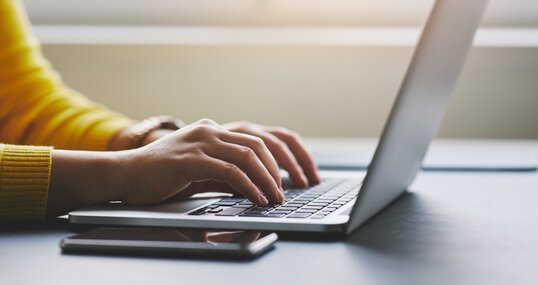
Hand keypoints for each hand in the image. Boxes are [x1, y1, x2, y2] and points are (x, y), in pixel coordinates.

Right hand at [118, 119, 284, 205]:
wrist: (124, 174)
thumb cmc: (160, 175)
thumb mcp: (201, 172)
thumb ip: (226, 175)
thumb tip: (254, 187)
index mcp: (212, 130)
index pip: (256, 139)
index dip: (276, 159)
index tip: (286, 180)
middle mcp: (209, 130)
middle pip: (257, 145)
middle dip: (277, 170)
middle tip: (283, 192)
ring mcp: (199, 142)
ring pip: (247, 156)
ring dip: (266, 180)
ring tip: (274, 198)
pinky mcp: (190, 159)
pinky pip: (229, 172)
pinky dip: (248, 186)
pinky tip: (256, 199)